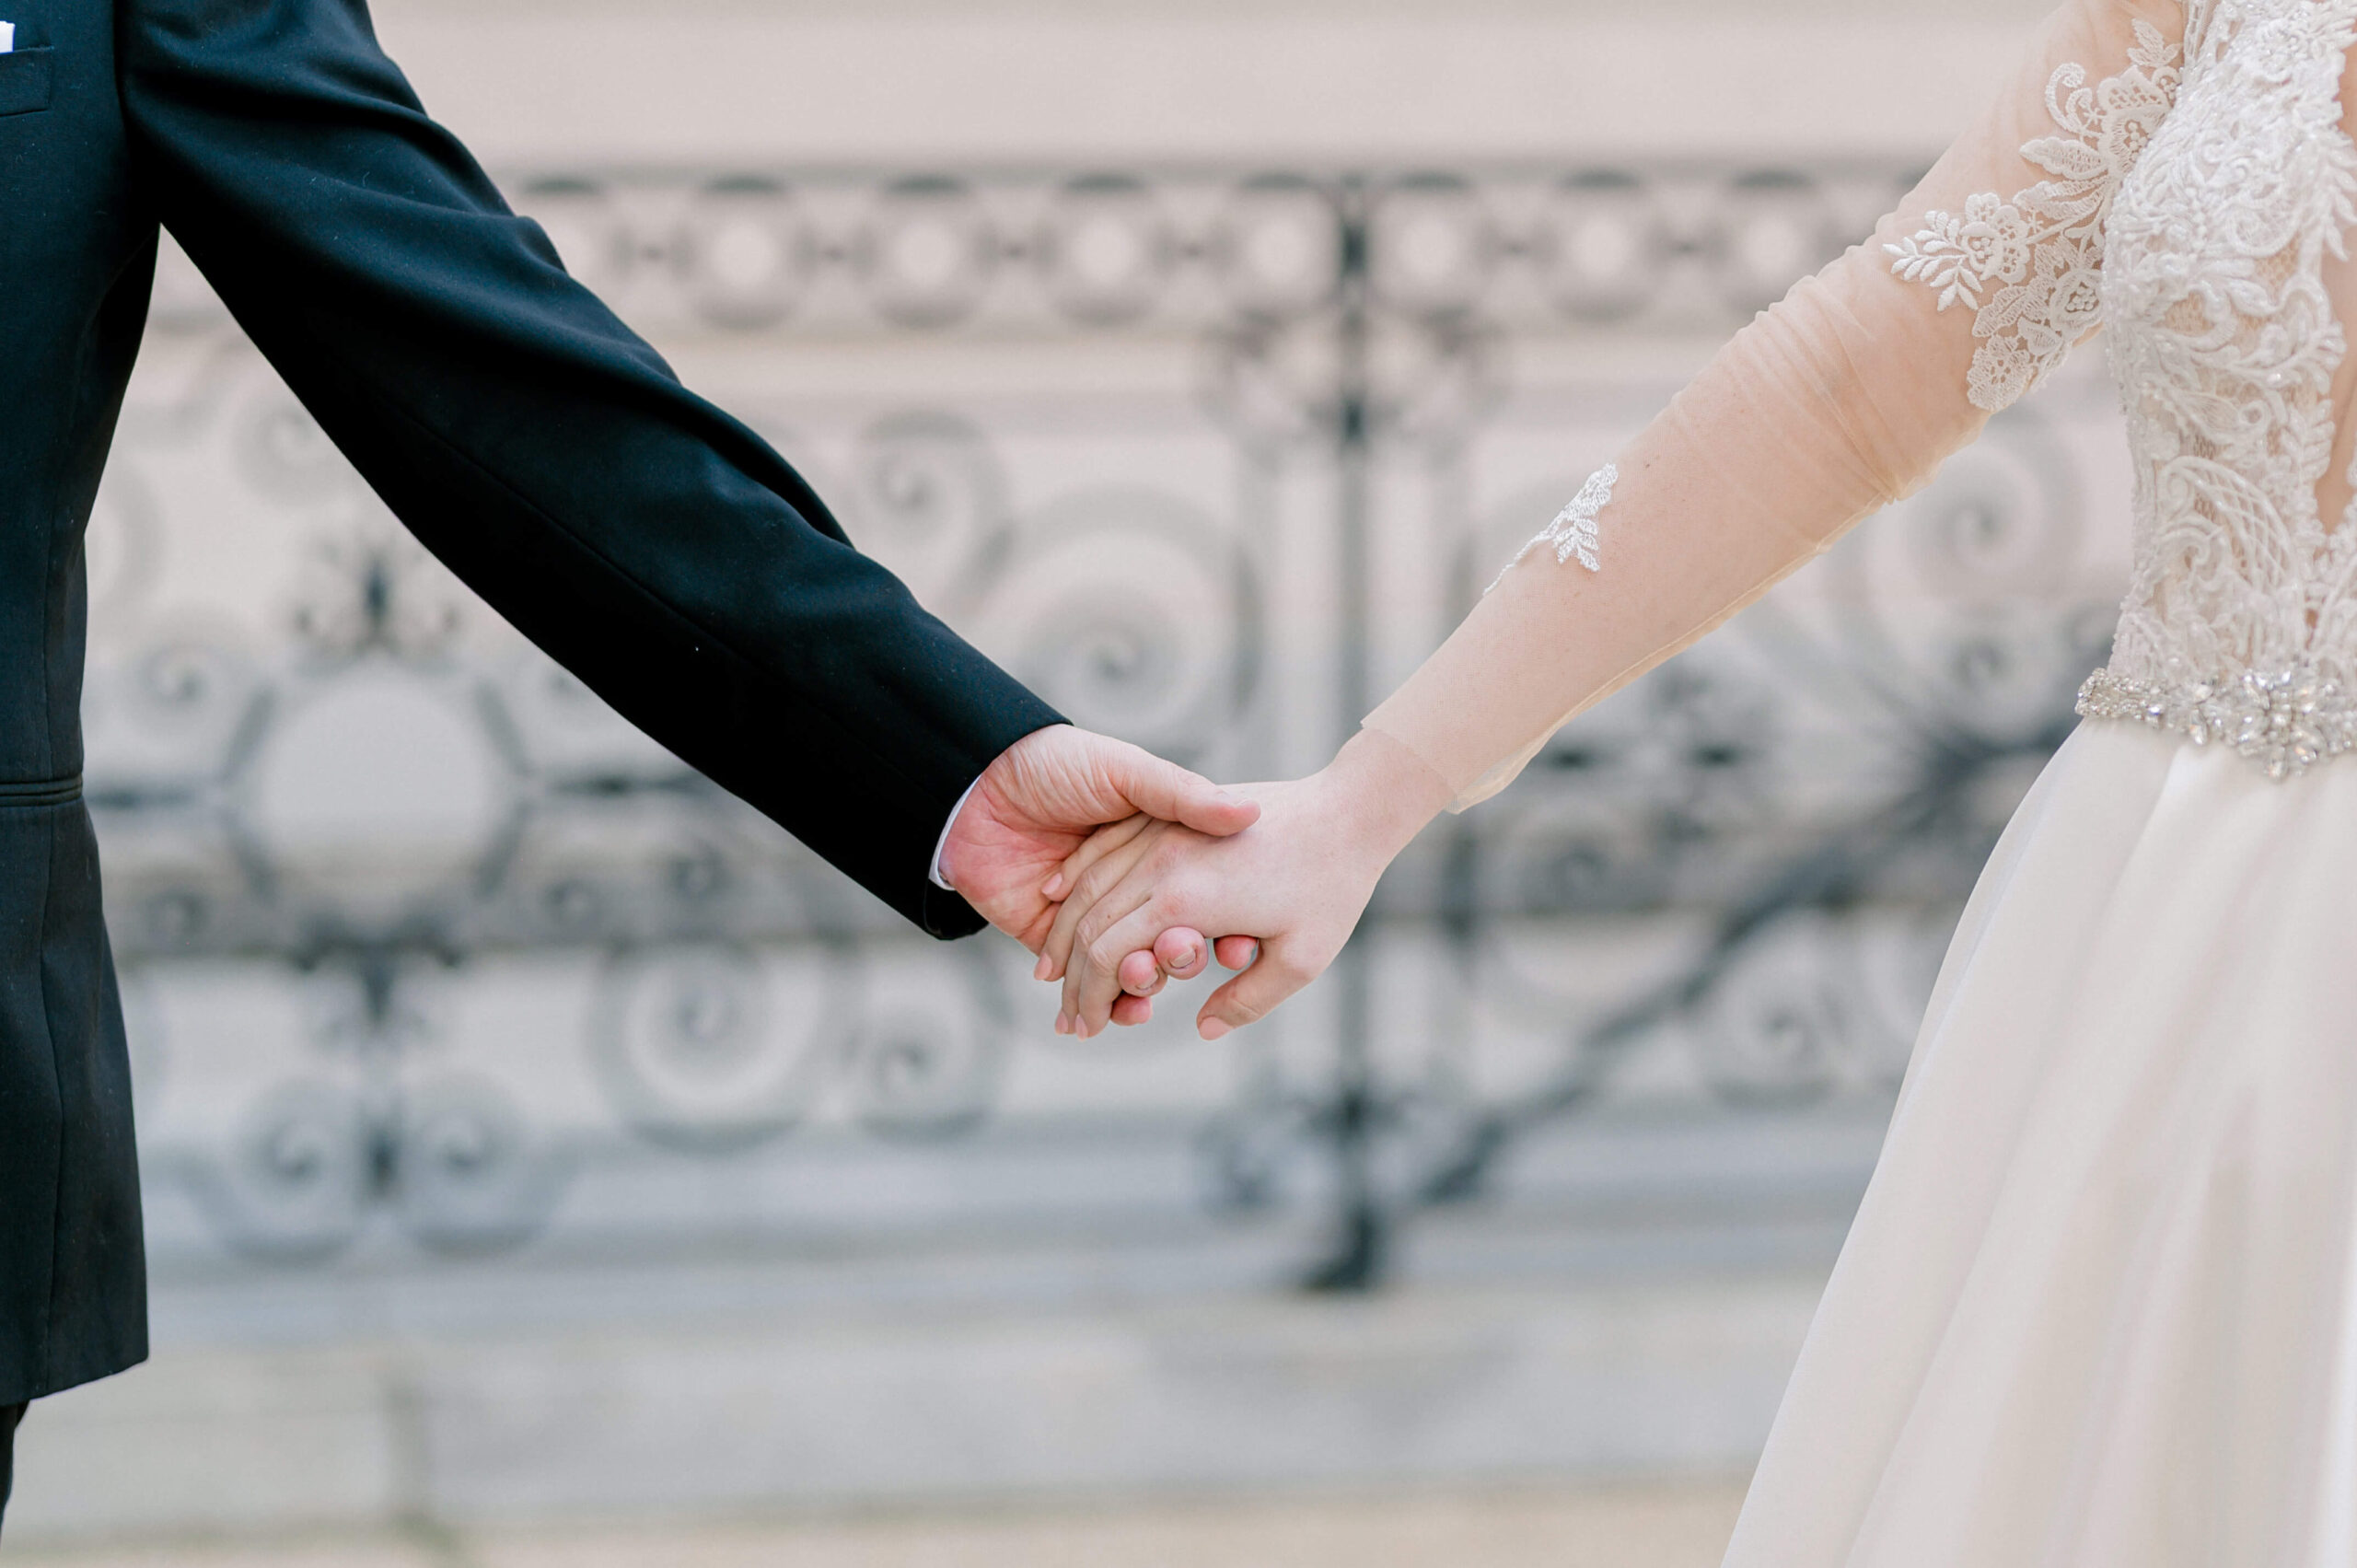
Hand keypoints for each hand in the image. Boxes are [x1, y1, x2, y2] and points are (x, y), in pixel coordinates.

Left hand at [938, 725, 1259, 1023]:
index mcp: (1162, 852)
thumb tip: (1248, 812)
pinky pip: (1093, 988)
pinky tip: (1128, 1010)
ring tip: (1145, 978)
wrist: (976, 783)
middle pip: (1174, 941)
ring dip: (1148, 984)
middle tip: (1184, 953)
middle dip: (1184, 957)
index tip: (1244, 942)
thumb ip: (1184, 796)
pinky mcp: (1056, 946)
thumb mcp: (1128, 772)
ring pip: (1136, 970)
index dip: (1230, 926)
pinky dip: (1114, 1006)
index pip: (1208, 901)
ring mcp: (1097, 922)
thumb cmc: (1056, 764)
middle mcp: (1135, 891)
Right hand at [1037, 729, 1451, 1038]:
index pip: (1108, 957)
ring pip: (1089, 884)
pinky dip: (1075, 877)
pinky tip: (1057, 896)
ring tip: (1049, 969)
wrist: (1347, 811)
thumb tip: (1203, 1027)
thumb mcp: (1300, 960)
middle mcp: (1162, 864)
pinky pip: (1105, 846)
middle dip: (1069, 977)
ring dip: (1064, 930)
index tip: (1084, 1028)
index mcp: (1185, 903)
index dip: (1090, 998)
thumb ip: (1247, 1001)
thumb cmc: (1331, 888)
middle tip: (1064, 1016)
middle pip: (1090, 925)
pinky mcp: (1169, 816)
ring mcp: (1162, 833)